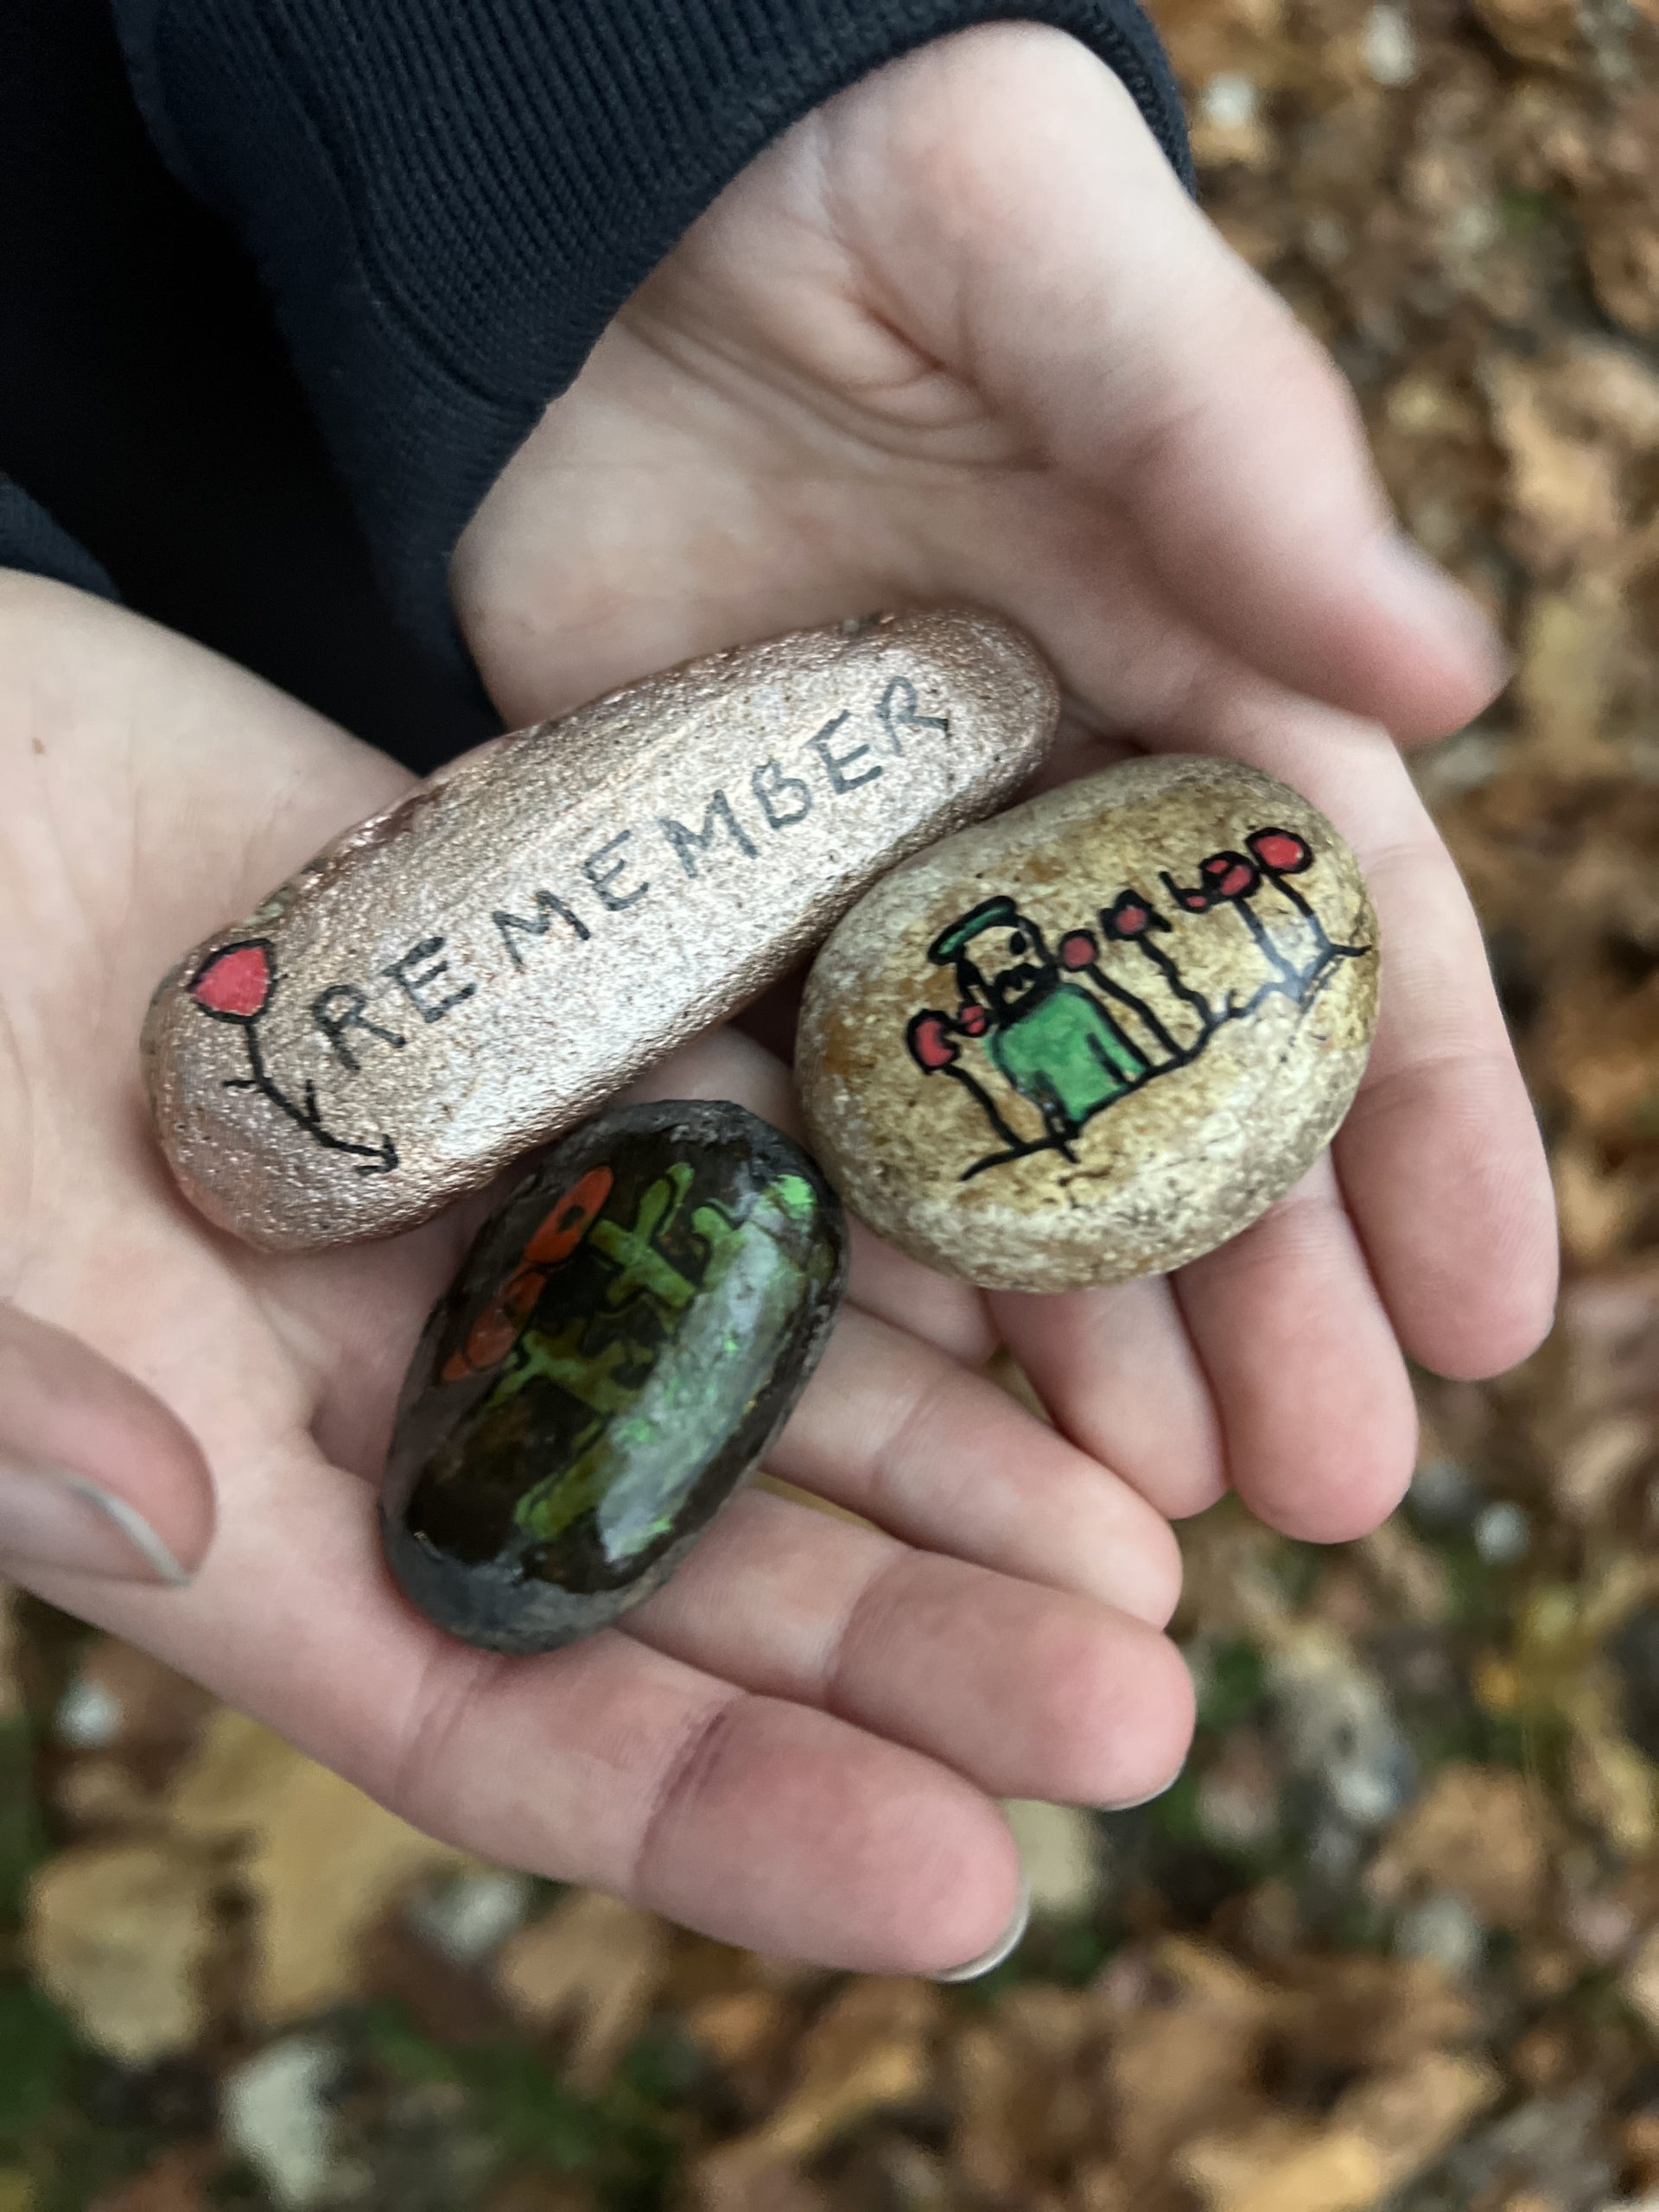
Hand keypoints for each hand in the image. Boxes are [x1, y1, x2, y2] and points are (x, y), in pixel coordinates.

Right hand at [0, 575, 1190, 1972]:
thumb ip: (9, 1393)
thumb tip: (166, 1531)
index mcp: (243, 1485)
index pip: (506, 1714)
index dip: (729, 1819)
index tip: (965, 1888)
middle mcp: (408, 1363)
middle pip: (695, 1551)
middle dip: (910, 1644)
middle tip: (1140, 1709)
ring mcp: (505, 1185)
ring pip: (763, 1349)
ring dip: (959, 1446)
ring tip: (1153, 1533)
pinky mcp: (572, 1007)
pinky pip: (763, 1115)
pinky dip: (901, 1194)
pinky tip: (1065, 1268)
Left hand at [454, 23, 1557, 1543]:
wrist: (582, 218)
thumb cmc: (854, 194)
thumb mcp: (1056, 261)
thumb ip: (1236, 446)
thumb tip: (1453, 671)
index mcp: (1201, 675)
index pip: (1352, 940)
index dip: (1434, 1132)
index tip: (1499, 1322)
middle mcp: (1064, 816)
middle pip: (1190, 1091)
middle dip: (1273, 1290)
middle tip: (1330, 1492)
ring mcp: (891, 884)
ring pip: (1008, 1142)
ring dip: (1089, 1325)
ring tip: (1156, 1504)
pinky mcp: (726, 907)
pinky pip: (805, 1108)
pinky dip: (867, 1248)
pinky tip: (920, 1395)